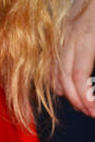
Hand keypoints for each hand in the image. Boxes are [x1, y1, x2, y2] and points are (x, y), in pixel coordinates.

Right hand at [54, 0, 94, 116]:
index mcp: (85, 37)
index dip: (84, 98)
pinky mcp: (59, 29)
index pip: (77, 76)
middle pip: (63, 77)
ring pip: (53, 69)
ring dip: (64, 90)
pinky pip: (50, 58)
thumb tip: (90, 82)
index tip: (93, 110)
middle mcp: (68, 36)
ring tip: (78, 101)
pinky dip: (54, 75)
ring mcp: (61, 32)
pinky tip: (61, 84)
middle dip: (76, 99)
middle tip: (89, 111)